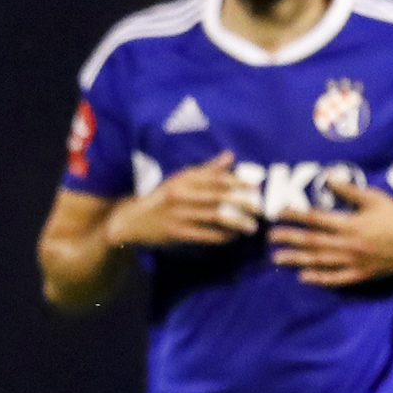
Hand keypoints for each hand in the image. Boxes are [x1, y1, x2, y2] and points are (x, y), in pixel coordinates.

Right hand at [103, 155, 256, 248]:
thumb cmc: (161, 198)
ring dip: (236, 222)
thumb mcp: (180, 179)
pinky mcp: (176, 232)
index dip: (238, 182)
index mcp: (184, 179)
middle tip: (260, 209)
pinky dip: (221, 236)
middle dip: (243, 203)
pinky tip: (232, 237)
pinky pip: (205, 235)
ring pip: (214, 216)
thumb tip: (230, 155)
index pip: (216, 177)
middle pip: (219, 196)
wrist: (132, 220)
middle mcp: (181, 194)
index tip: (256, 188)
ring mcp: (178, 214)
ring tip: (251, 227)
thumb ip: (207, 169)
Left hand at [269, 180, 392, 286]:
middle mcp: (348, 244)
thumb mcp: (375, 198)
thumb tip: (327, 179)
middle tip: (270, 237)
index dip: (296, 215)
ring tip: (278, 257)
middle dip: (290, 238)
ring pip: (320, 261)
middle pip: (313, 241)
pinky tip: (303, 277)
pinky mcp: (360, 274)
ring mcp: (353, 261)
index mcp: (351, 224)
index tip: (279, 212)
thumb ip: (349, 191)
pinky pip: (336, 278)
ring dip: (297, 259)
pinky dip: (319, 278)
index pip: (316, 218)